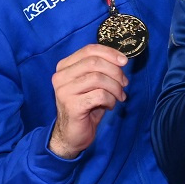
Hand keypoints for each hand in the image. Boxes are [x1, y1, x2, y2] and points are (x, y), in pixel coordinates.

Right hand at [49, 44, 129, 158]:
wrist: (73, 133)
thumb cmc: (86, 105)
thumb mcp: (93, 83)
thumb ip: (102, 69)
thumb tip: (121, 60)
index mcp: (64, 67)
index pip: (89, 50)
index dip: (110, 53)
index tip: (124, 61)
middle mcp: (60, 76)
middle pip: (95, 63)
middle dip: (115, 72)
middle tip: (124, 83)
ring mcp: (64, 91)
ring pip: (99, 78)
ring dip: (115, 87)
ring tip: (118, 96)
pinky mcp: (72, 106)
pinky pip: (100, 95)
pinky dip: (111, 100)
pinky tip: (110, 106)